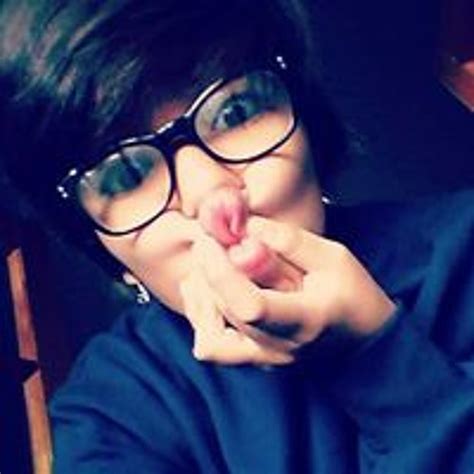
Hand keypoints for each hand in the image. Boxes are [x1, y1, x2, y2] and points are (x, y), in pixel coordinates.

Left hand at [180, 215, 395, 365]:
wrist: (363, 342)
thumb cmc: (353, 296)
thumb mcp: (333, 257)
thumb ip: (289, 241)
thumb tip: (245, 225)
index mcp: (306, 320)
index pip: (252, 307)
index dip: (222, 273)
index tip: (210, 241)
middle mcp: (280, 348)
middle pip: (226, 312)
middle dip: (208, 271)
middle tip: (211, 240)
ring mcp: (265, 361)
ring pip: (210, 334)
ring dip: (201, 295)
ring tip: (209, 266)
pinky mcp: (255, 361)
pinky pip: (212, 347)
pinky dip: (203, 317)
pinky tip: (204, 291)